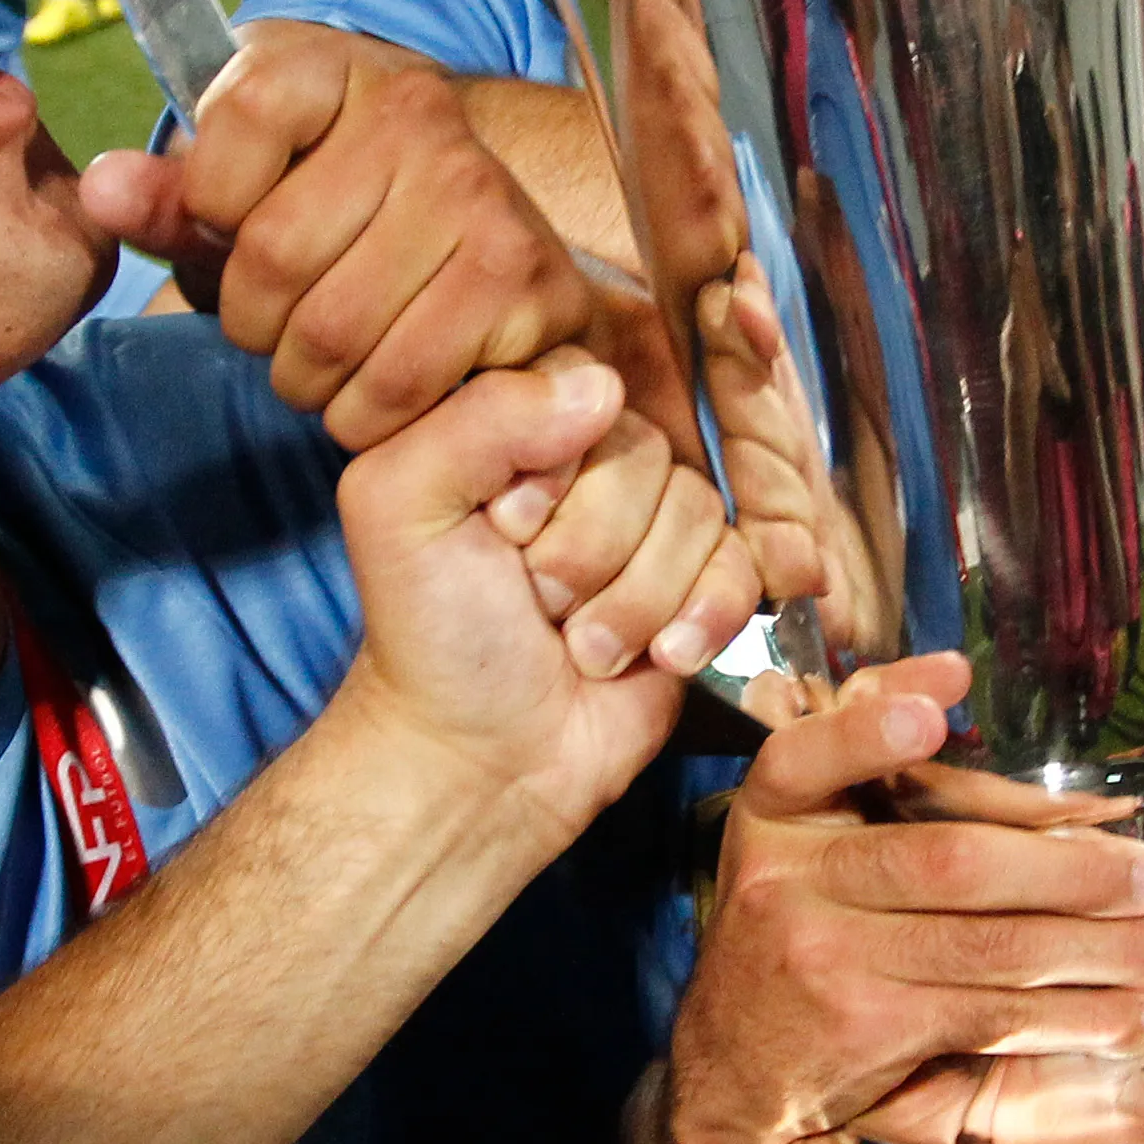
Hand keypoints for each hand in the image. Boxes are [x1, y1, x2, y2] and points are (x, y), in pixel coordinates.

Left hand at [80, 26, 601, 449]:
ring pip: (333, 335)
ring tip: (326, 361)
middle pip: (275, 256)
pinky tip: (378, 385)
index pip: (238, 128)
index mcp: (336, 66)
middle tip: (281, 327)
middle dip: (256, 323)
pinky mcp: (526, 281)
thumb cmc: (337, 214)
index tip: (235, 227)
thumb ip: (167, 197)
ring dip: (308, 379)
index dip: (212, 206)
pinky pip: (397, 385)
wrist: (478, 241)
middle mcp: (421, 114)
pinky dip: (367, 414)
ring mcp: (485, 195)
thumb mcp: (241, 190)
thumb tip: (102, 188)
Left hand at [331, 354, 748, 848]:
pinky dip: (699, 619)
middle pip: (644, 450)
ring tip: (581, 645)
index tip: (501, 529)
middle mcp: (587, 458)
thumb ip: (477, 420)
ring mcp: (651, 518)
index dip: (549, 466)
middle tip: (537, 599)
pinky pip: (741, 565)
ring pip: (696, 510)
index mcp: (509, 422)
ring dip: (634, 599)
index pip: (577, 383)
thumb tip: (601, 388)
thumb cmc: (433, 635)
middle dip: (589, 545)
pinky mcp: (704, 579)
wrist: (485, 760)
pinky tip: (656, 658)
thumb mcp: (402, 506)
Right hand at [660, 674, 1143, 1143]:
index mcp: (775, 814)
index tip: (943, 696)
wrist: (730, 1066)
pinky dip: (1072, 1018)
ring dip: (1100, 953)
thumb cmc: (798, 925)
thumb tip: (952, 672)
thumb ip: (868, 760)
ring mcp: (824, 960)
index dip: (872, 729)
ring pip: (987, 948)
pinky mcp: (864, 1031)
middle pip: (948, 862)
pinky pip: (989, 1016)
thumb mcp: (806, 835)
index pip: (808, 756)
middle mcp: (789, 881)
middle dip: (1068, 872)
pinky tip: (1132, 1018)